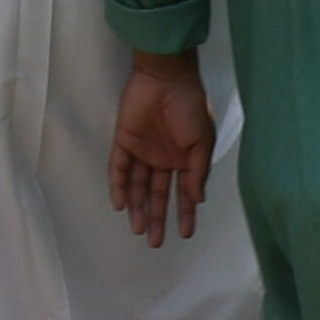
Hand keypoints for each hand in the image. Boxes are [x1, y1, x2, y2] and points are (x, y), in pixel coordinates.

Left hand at [108, 49, 214, 247]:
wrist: (166, 77)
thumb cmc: (190, 106)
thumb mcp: (202, 140)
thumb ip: (198, 171)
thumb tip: (198, 199)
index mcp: (183, 159)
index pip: (182, 193)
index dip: (185, 214)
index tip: (185, 235)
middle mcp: (162, 159)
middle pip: (156, 195)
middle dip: (157, 218)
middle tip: (155, 243)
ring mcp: (142, 151)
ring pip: (136, 186)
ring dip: (137, 207)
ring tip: (138, 229)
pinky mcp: (123, 140)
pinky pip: (118, 167)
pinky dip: (118, 186)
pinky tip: (120, 204)